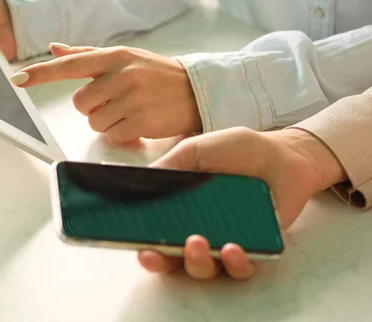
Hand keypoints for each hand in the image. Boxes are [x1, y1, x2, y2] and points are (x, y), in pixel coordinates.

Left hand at [10, 44, 200, 143]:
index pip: (69, 65)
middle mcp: (121, 74)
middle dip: (94, 108)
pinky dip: (122, 135)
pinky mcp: (142, 120)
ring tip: (131, 111)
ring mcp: (133, 98)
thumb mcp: (124, 57)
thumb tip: (53, 48)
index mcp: (113, 57)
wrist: (196, 89)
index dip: (41, 73)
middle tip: (117, 102)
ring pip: (95, 123)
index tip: (18, 79)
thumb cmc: (154, 74)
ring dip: (108, 122)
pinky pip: (113, 136)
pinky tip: (139, 122)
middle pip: (80, 104)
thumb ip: (86, 55)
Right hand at [138, 127, 346, 279]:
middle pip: (171, 259)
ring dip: (196, 262)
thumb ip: (169, 166)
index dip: (141, 243)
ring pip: (203, 269)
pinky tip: (232, 249)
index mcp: (178, 209)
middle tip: (158, 251)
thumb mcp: (195, 150)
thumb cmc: (235, 150)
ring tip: (197, 243)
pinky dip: (234, 264)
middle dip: (161, 260)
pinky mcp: (254, 250)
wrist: (282, 154)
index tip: (136, 244)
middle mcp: (197, 230)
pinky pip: (241, 269)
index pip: (153, 234)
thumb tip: (136, 183)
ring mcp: (224, 242)